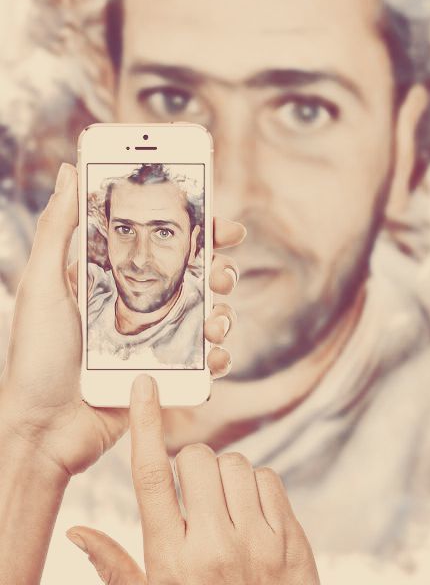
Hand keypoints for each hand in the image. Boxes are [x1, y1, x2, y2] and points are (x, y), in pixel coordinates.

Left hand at [0, 162, 244, 476]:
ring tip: (216, 320)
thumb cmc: (35, 356)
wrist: (42, 430)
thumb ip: (57, 227)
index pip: (161, 242)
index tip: (218, 219)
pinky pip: (204, 362)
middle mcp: (139, 305)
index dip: (194, 229)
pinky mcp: (166, 375)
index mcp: (113, 277)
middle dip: (219, 269)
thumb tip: (70, 170)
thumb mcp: (41, 284)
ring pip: (206, 315)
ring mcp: (155, 340)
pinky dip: (218, 357)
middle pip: (194, 276)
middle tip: (222, 272)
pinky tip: (214, 356)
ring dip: (223, 312)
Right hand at [67, 375, 320, 584]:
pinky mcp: (291, 541)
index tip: (145, 386)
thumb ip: (115, 566)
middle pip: (197, 459)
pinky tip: (251, 515)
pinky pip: (269, 479)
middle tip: (194, 493)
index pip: (150, 477)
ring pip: (236, 463)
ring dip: (225, 474)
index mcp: (170, 560)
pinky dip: (256, 486)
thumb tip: (77, 530)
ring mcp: (257, 543)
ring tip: (223, 508)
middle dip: (192, 463)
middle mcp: (213, 547)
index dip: (145, 425)